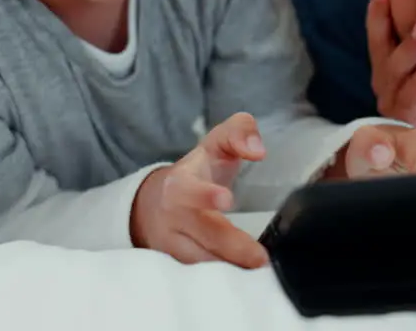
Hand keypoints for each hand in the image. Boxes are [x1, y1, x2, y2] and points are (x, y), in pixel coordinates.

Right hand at [130, 112, 268, 268]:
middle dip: (231, 247)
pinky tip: (244, 284)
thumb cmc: (196, 173)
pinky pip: (199, 279)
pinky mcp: (175, 267)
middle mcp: (171, 217)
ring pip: (200, 263)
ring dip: (230, 269)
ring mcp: (171, 245)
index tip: (226, 199)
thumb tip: (257, 150)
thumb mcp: (216, 144)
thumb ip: (239, 132)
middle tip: (260, 257)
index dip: (205, 195)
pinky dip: (221, 282)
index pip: (189, 190)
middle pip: (202, 234)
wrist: (155, 204)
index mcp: (180, 184)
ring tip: (259, 273)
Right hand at [366, 0, 415, 125]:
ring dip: (409, 47)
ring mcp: (392, 98)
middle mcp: (384, 78)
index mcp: (388, 61)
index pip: (378, 29)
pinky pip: (409, 95)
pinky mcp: (405, 116)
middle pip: (377, 44)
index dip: (377, 5)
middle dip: (380, 15)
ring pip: (393, 69)